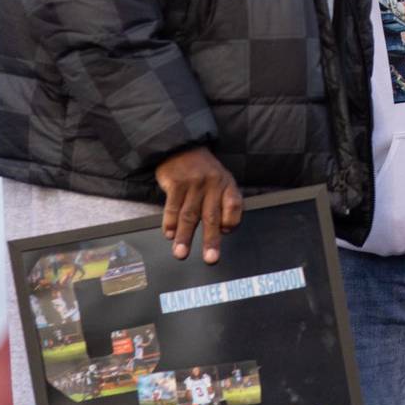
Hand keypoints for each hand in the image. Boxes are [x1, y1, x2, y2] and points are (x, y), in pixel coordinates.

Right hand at [154, 146, 242, 262]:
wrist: (181, 145)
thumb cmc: (203, 170)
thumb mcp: (221, 180)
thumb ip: (224, 202)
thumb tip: (224, 231)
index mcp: (227, 184)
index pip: (234, 206)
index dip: (231, 221)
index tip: (224, 233)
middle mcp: (212, 184)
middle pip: (212, 216)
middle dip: (211, 240)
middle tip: (210, 259)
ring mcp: (193, 183)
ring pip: (189, 215)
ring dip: (185, 237)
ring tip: (181, 254)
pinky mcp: (175, 183)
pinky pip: (172, 207)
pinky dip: (170, 222)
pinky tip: (169, 234)